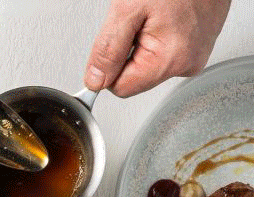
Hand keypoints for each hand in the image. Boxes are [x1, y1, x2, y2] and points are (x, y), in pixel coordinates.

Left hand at [85, 0, 230, 97]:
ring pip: (149, 65)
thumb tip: (95, 80)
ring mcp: (195, 55)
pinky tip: (165, 17)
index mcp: (170, 60)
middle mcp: (187, 63)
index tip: (112, 45)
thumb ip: (108, 50)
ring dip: (143, 43)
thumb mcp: (127, 10)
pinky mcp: (198, 45)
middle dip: (128, 52)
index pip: (121, 88)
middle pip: (136, 78)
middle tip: (139, 21)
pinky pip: (164, 52)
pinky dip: (158, 36)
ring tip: (155, 15)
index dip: (109, 68)